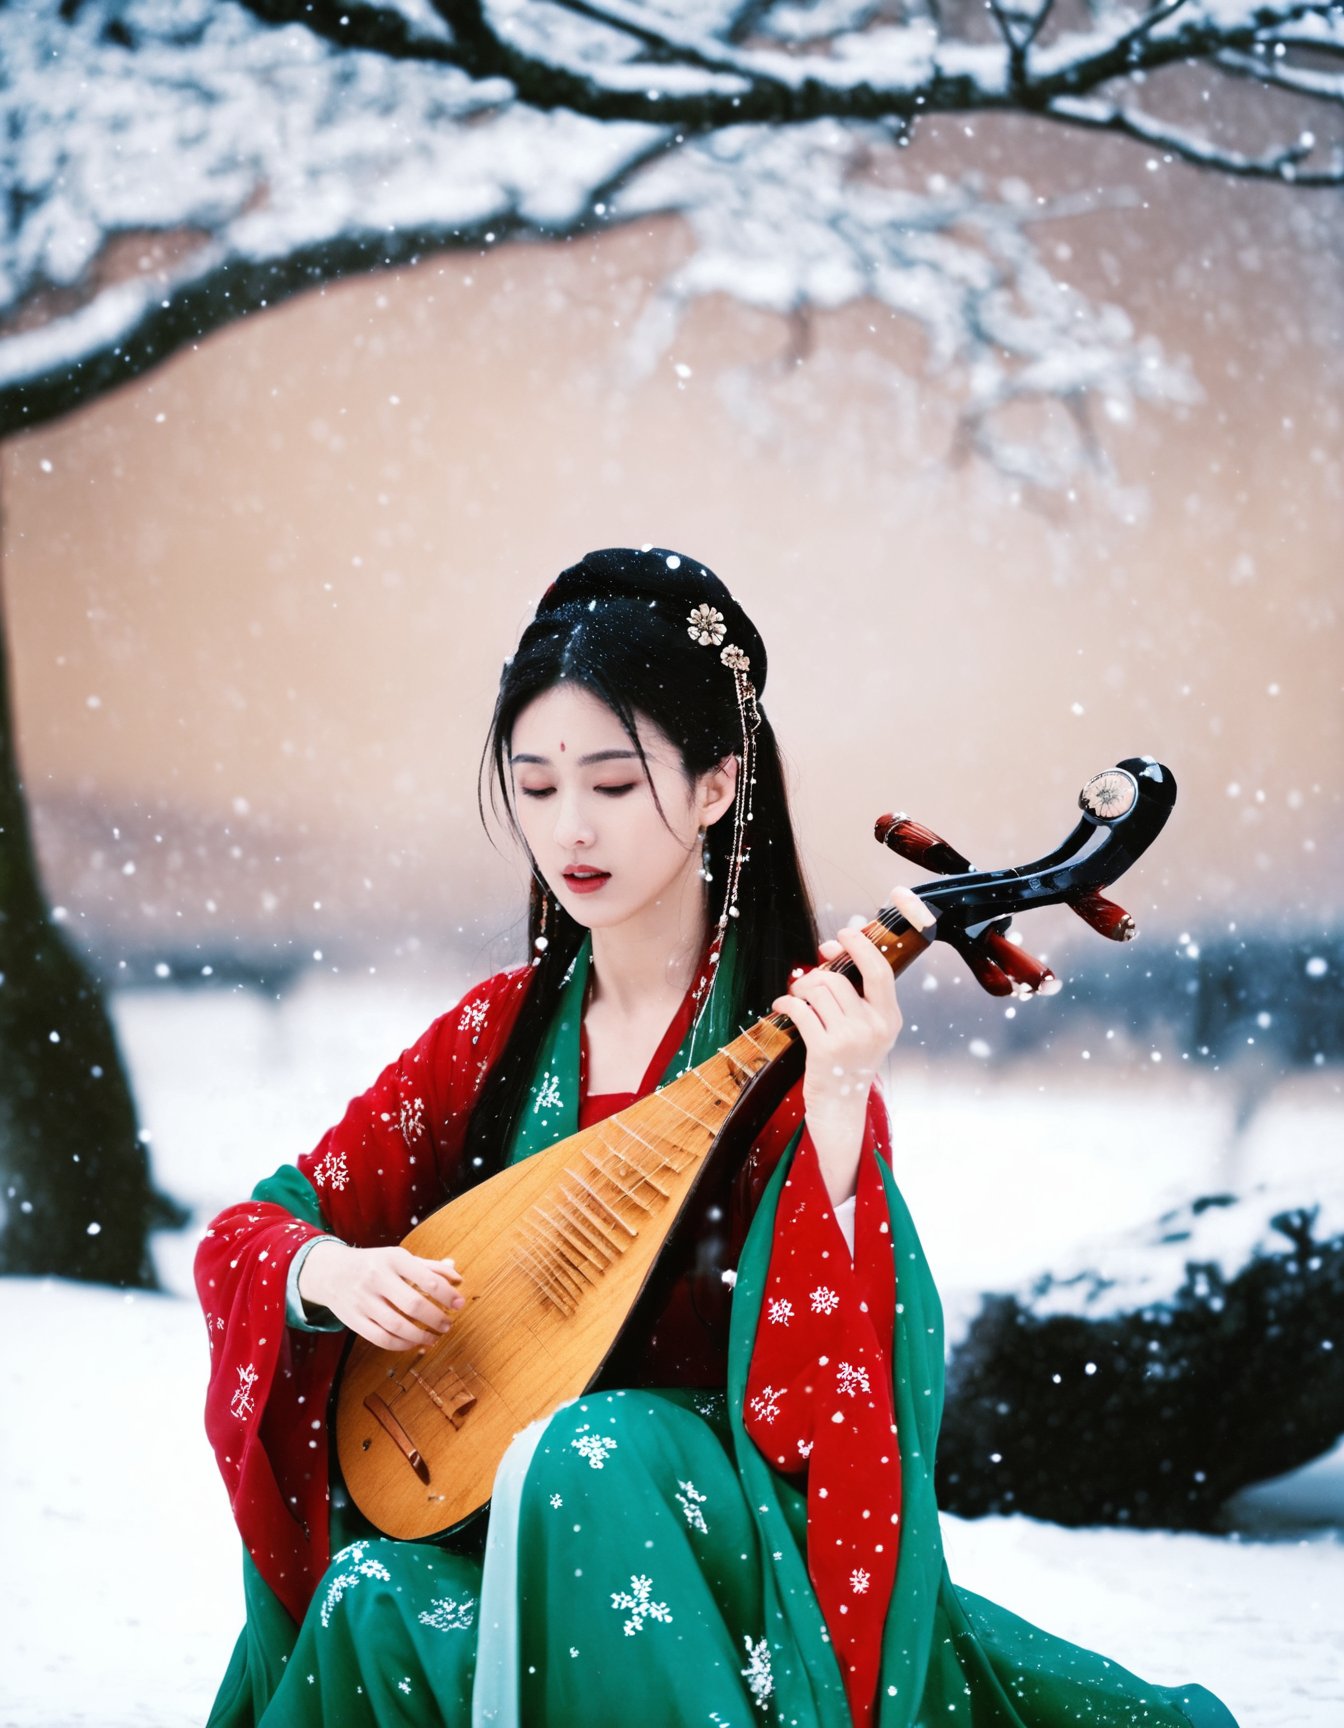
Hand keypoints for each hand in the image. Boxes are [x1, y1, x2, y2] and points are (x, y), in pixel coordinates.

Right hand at [298, 1240, 465, 1351]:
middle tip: (448, 1324)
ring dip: (421, 1336)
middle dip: (436, 1318)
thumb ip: (429, 1267)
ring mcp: (363, 1300)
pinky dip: (401, 1345)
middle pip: (413, 1305)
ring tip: (435, 1337)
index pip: (427, 1279)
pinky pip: (381, 1339)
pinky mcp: (354, 1320)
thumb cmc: (374, 1265)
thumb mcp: (400, 1258)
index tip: (459, 1304)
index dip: (447, 1294)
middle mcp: (377, 1278)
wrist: (331, 1272)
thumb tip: (456, 1275)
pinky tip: (413, 1343)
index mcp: (393, 1258)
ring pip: (397, 1326)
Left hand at [771, 886, 932, 1203]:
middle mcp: (875, 1027)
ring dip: (800, 989)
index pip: (880, 971)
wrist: (841, 1106)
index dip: (860, 946)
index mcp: (890, 1018)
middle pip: (839, 979)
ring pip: (818, 991)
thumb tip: (833, 951)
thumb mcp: (868, 1030)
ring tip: (796, 998)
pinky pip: (801, 1011)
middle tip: (807, 984)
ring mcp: (851, 1039)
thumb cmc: (850, 1061)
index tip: (842, 935)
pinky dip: (787, 1004)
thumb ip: (858, 995)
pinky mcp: (825, 1050)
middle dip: (816, 976)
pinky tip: (782, 1007)